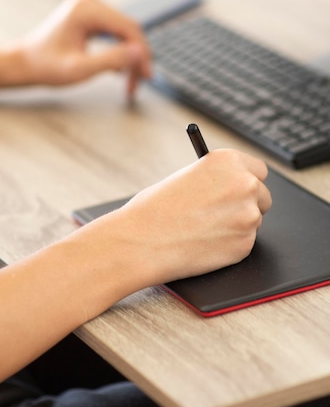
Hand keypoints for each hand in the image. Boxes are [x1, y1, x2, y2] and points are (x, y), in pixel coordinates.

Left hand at [17, 0, 151, 97]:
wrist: (23, 63)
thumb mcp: (79, 69)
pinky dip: (119, 50)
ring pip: (123, 31)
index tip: (146, 75)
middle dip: (136, 57)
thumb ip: (111, 60)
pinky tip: (119, 70)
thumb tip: (140, 52)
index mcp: (86, 9)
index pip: (128, 28)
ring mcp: (88, 5)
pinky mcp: (89, 13)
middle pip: (128, 29)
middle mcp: (89, 1)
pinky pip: (113, 31)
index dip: (142, 53)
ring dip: (129, 55)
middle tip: (139, 82)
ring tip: (129, 81)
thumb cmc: (44, 66)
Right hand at [87, 149, 271, 290]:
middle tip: (223, 213)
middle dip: (247, 204)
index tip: (240, 188)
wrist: (141, 241)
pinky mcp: (245, 244)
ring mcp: (248, 216)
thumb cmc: (153, 208)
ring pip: (253, 221)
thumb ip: (214, 179)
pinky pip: (244, 243)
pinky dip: (229, 245)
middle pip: (263, 196)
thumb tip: (230, 188)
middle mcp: (244, 184)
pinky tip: (203, 243)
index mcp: (227, 161)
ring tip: (202, 229)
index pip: (258, 169)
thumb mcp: (184, 177)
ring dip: (236, 226)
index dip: (248, 180)